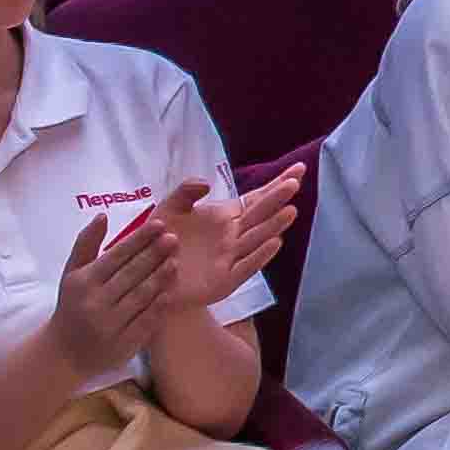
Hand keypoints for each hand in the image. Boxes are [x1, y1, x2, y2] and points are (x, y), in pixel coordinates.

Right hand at [44, 205, 182, 367]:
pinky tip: (171, 291)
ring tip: (176, 260)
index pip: (116, 255)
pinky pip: (146, 320)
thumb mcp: (71, 274)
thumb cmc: (71, 306)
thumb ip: (86, 244)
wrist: (65, 353)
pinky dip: (160, 304)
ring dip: (161, 277)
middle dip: (154, 254)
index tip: (159, 224)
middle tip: (173, 239)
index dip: (139, 239)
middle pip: (132, 273)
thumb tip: (103, 215)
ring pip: (142, 295)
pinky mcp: (124, 343)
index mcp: (84, 282)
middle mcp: (96, 302)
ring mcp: (111, 324)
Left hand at [152, 165, 304, 314]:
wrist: (150, 277)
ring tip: (290, 211)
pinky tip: (275, 243)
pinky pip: (245, 267)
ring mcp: (231, 258)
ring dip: (274, 225)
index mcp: (224, 217)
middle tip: (294, 183)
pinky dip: (260, 255)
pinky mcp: (224, 280)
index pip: (256, 199)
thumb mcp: (168, 210)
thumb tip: (207, 182)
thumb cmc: (160, 243)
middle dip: (277, 199)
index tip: (299, 169)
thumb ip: (185, 192)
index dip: (275, 185)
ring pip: (257, 239)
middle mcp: (233, 236)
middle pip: (261, 215)